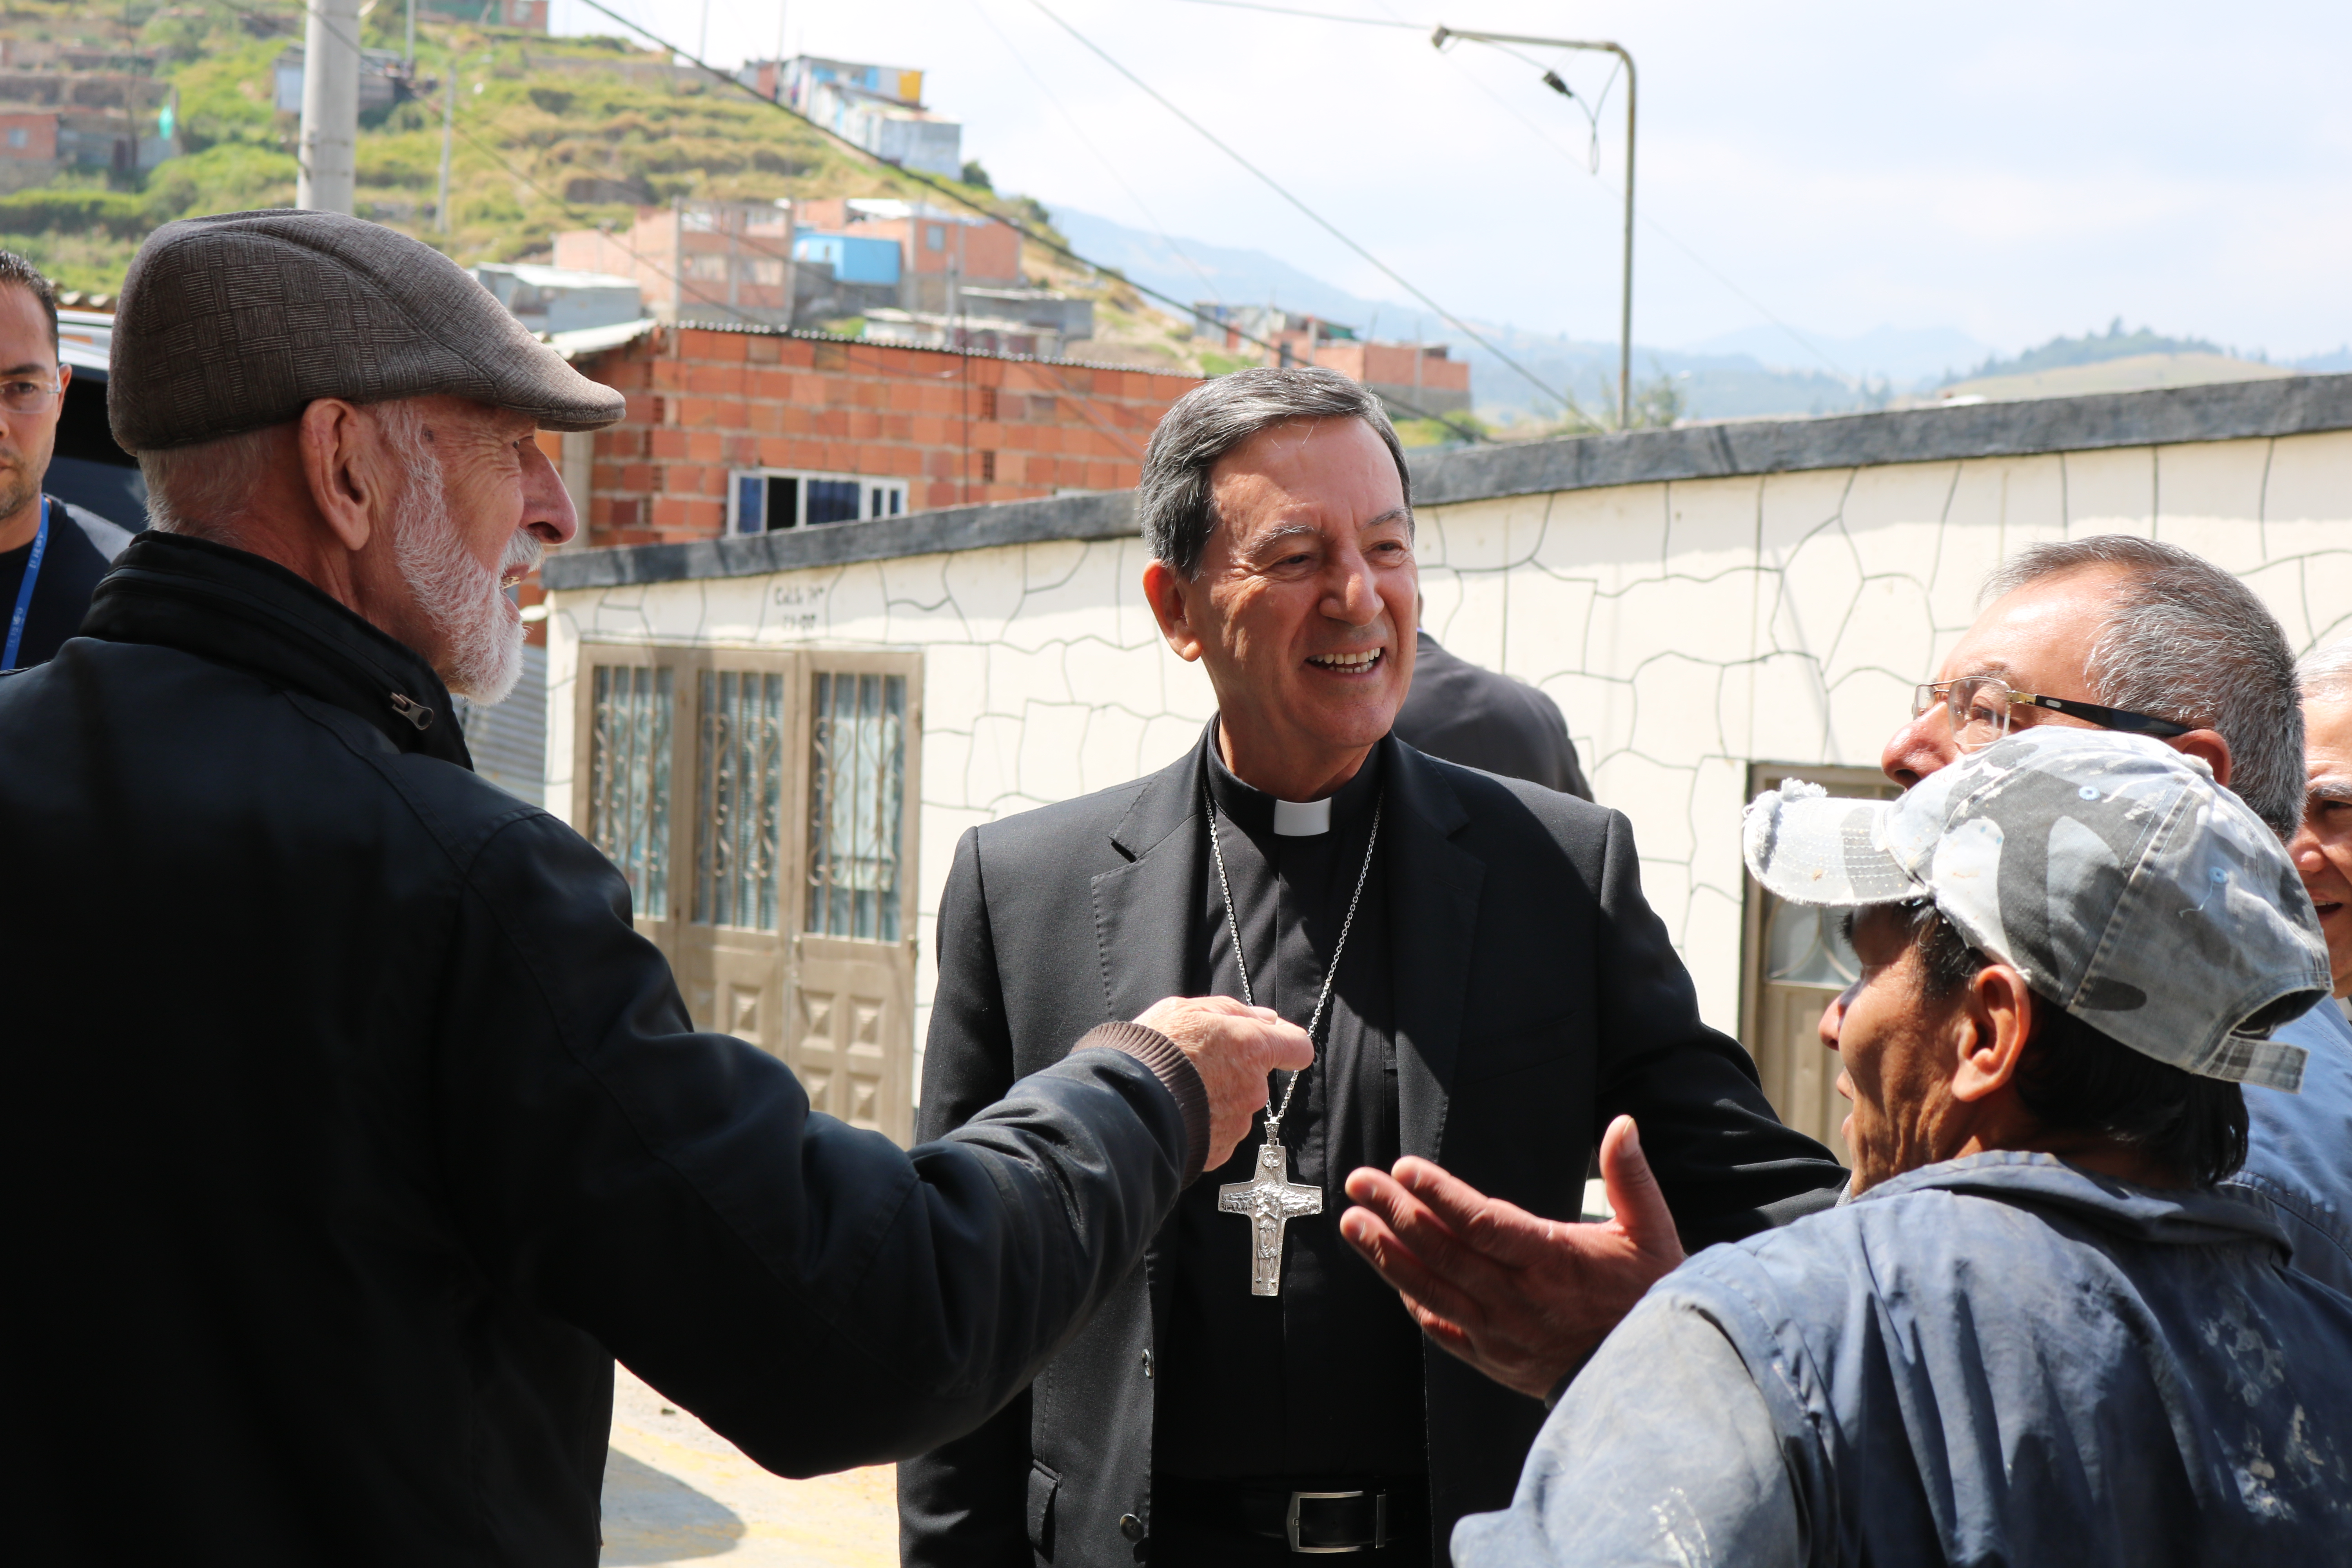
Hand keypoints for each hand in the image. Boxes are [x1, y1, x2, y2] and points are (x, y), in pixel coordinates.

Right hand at [1133, 996, 1313, 1169]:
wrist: (1123, 1102)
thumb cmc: (1153, 1050)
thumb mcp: (1188, 1009)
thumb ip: (1235, 1011)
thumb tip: (1268, 1019)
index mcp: (1252, 1048)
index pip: (1298, 1047)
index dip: (1287, 1045)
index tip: (1275, 1044)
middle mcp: (1253, 1089)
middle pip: (1257, 1078)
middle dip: (1235, 1071)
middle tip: (1197, 1065)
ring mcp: (1237, 1124)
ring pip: (1236, 1107)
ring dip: (1217, 1098)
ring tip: (1180, 1091)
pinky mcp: (1219, 1151)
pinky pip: (1219, 1133)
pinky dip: (1204, 1124)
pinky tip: (1178, 1114)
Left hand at [1338, 1115, 1685, 1400]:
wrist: (1655, 1378)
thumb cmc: (1651, 1295)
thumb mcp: (1653, 1233)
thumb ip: (1632, 1177)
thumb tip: (1622, 1124)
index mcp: (1555, 1262)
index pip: (1484, 1224)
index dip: (1441, 1196)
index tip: (1405, 1168)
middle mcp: (1521, 1300)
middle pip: (1446, 1253)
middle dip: (1397, 1214)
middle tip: (1360, 1182)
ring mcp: (1503, 1334)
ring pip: (1432, 1291)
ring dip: (1388, 1254)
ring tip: (1352, 1221)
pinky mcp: (1496, 1360)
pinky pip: (1443, 1329)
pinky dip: (1414, 1301)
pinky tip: (1390, 1272)